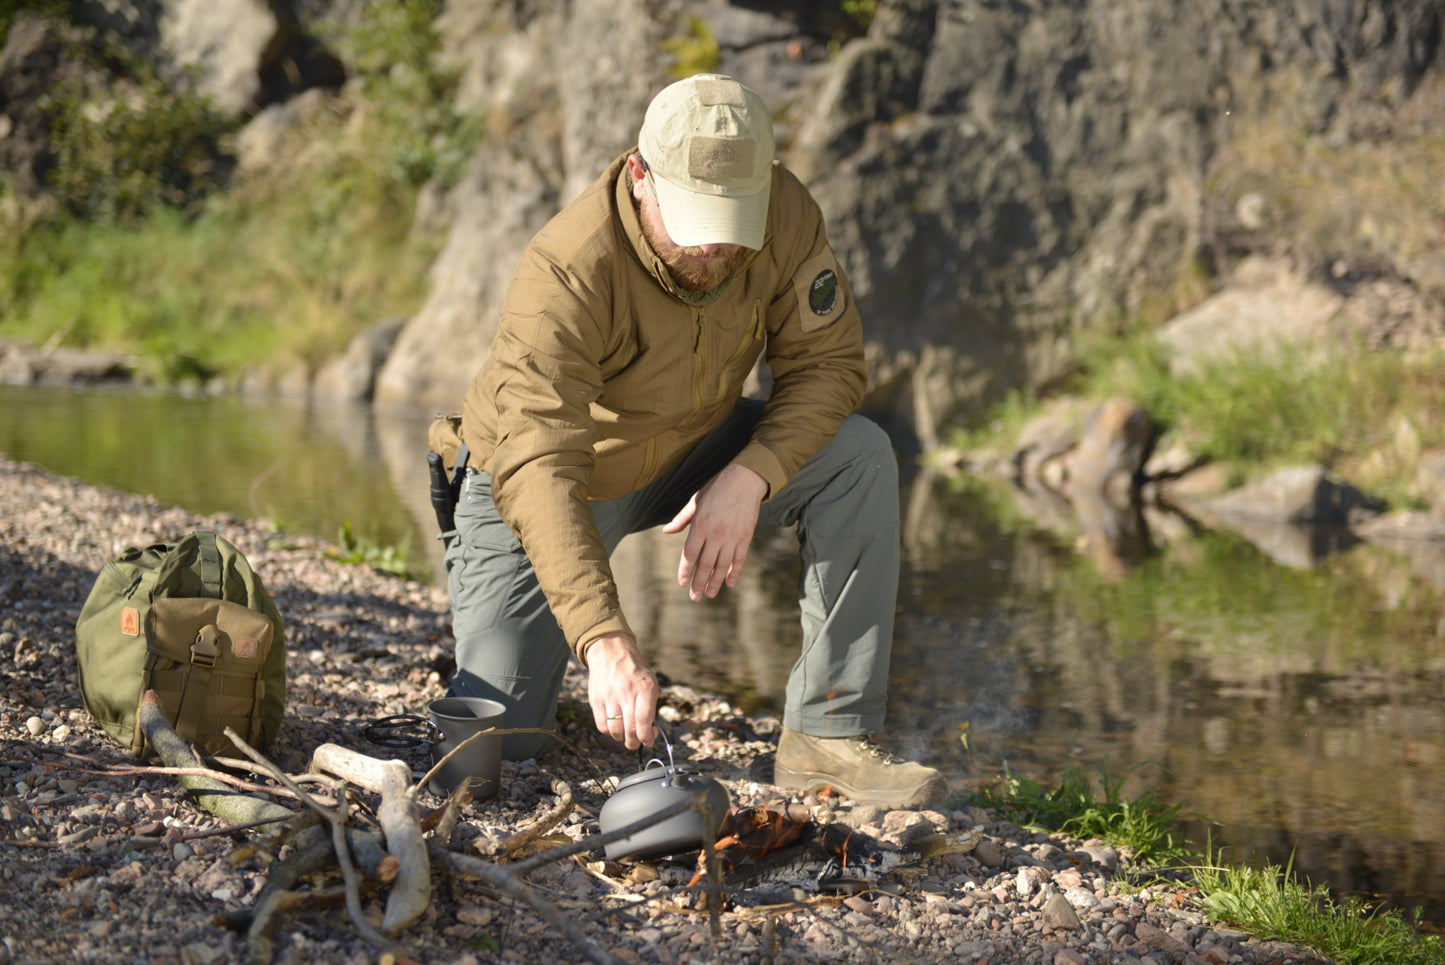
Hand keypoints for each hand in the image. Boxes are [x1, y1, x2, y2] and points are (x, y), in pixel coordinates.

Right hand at [585, 633, 658, 749]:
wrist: (611, 652)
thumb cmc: (634, 671)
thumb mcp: (650, 683)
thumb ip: (650, 706)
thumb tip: (648, 731)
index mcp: (644, 688)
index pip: (644, 720)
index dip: (647, 737)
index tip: (649, 741)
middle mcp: (626, 693)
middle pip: (630, 729)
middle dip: (635, 743)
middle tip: (637, 743)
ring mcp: (609, 697)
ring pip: (615, 731)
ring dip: (622, 739)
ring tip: (626, 736)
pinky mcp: (596, 700)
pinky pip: (601, 726)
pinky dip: (609, 732)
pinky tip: (614, 728)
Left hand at [663, 462, 767, 601]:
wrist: (745, 479)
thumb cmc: (717, 488)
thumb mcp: (695, 501)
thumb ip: (681, 519)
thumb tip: (666, 531)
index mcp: (700, 525)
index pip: (690, 554)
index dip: (685, 571)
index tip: (682, 583)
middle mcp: (715, 534)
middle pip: (705, 565)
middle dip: (698, 583)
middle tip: (695, 597)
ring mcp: (732, 537)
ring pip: (722, 566)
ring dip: (715, 582)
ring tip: (709, 594)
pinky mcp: (745, 537)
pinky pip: (739, 559)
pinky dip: (734, 572)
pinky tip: (730, 583)